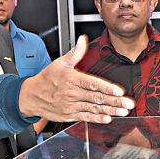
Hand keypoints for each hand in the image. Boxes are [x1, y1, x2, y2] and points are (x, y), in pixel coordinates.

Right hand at [18, 36, 134, 123]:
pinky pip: (85, 117)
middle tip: (128, 103)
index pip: (92, 83)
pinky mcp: (70, 115)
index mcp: (71, 79)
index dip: (106, 87)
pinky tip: (108, 118)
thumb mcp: (60, 63)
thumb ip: (75, 53)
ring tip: (123, 111)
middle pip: (96, 97)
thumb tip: (82, 39)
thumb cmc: (47, 79)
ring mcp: (71, 105)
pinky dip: (97, 119)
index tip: (119, 91)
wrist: (31, 96)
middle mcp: (72, 93)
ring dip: (110, 110)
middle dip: (114, 101)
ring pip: (93, 108)